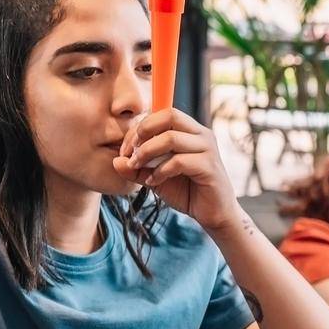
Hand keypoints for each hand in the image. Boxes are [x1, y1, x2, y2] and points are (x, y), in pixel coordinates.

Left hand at [114, 108, 242, 232]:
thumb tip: (115, 161)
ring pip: (171, 138)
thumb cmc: (185, 191)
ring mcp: (208, 149)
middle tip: (131, 153)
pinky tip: (153, 182)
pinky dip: (160, 171)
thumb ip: (135, 169)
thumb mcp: (154, 178)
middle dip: (143, 132)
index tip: (125, 150)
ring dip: (147, 153)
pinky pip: (179, 161)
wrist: (212, 214)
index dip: (139, 128)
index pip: (162, 114)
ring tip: (138, 168)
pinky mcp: (210, 167)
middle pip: (169, 115)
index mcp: (189, 131)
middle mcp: (201, 135)